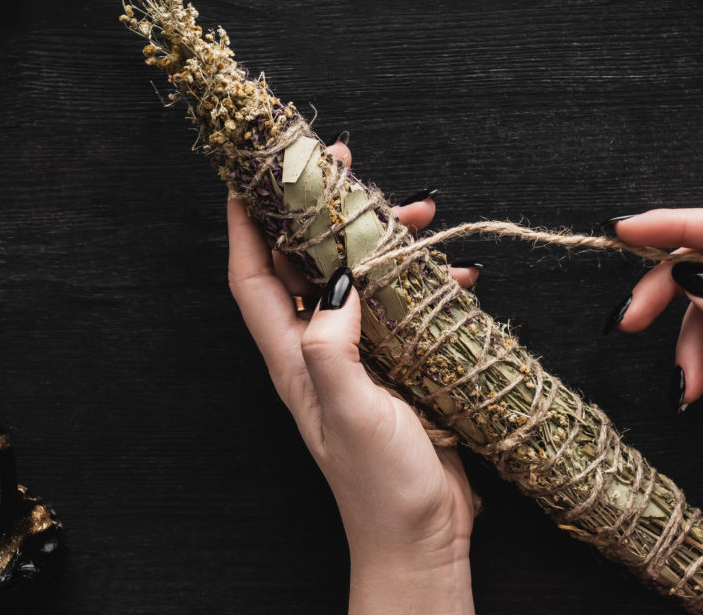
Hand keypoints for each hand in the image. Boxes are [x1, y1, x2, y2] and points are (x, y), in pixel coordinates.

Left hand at [227, 141, 476, 614]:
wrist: (422, 536)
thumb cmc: (380, 485)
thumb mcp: (351, 409)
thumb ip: (332, 344)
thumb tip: (334, 279)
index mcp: (293, 356)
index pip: (253, 276)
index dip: (245, 222)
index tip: (251, 171)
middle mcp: (317, 350)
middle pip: (303, 262)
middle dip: (319, 209)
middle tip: (344, 166)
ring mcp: (357, 357)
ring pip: (356, 276)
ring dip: (381, 239)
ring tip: (420, 212)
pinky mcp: (395, 367)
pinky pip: (403, 307)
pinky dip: (426, 282)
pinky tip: (458, 274)